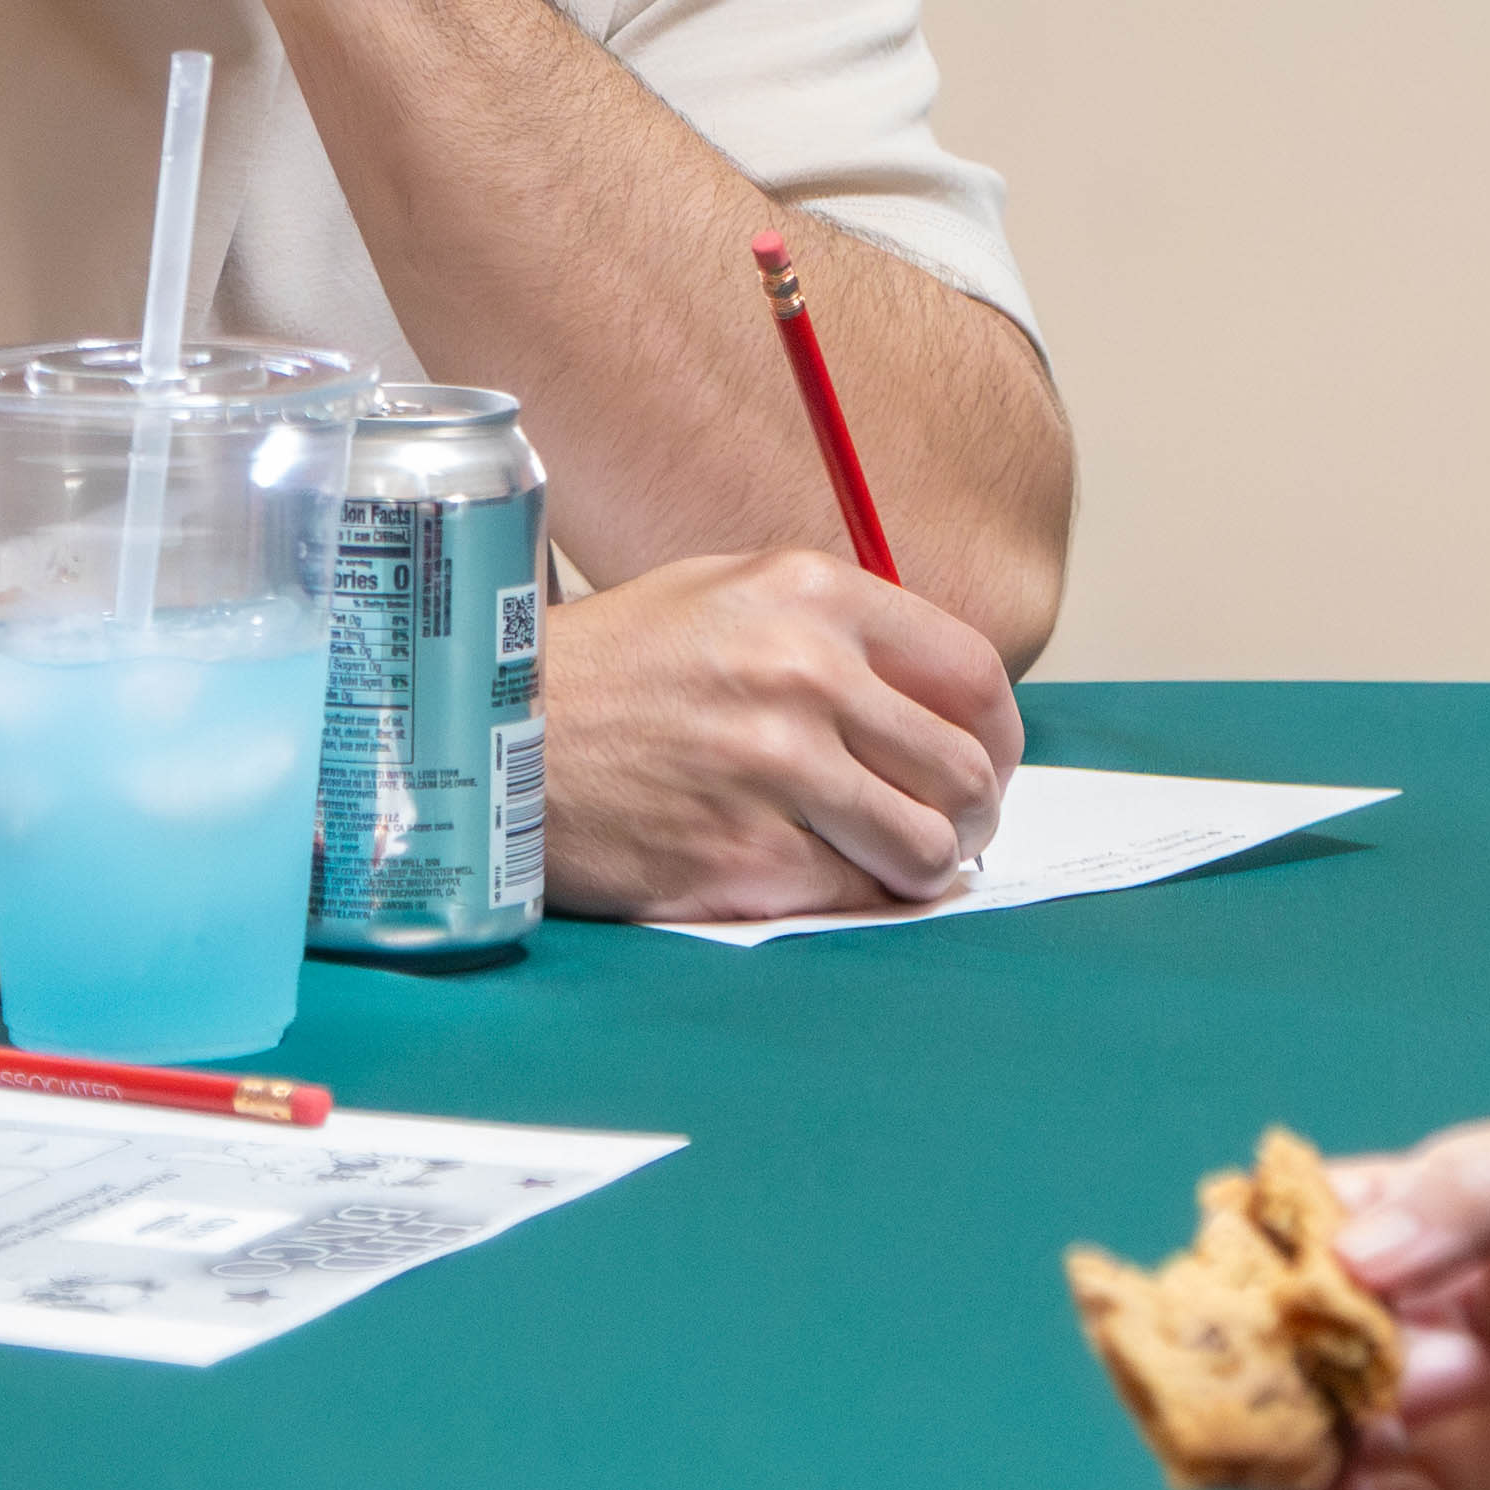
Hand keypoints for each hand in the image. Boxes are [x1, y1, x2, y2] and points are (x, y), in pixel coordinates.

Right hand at [536, 548, 1023, 918]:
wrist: (492, 738)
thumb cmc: (610, 670)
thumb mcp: (723, 593)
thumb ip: (833, 625)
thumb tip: (936, 692)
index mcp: (811, 596)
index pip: (975, 673)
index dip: (998, 733)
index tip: (987, 761)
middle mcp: (803, 677)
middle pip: (965, 768)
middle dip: (973, 810)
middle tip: (950, 826)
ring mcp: (775, 773)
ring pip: (927, 845)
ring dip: (924, 864)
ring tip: (894, 859)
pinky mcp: (742, 859)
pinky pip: (853, 894)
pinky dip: (854, 895)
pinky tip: (823, 874)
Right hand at [1302, 1105, 1489, 1489]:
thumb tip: (1354, 1249)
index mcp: (1479, 1214)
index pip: (1348, 1216)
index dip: (1294, 1238)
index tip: (1270, 1266)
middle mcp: (1459, 1311)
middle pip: (1322, 1328)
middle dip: (1297, 1346)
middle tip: (1325, 1364)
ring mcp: (1474, 1413)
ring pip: (1336, 1424)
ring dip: (1311, 1431)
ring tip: (1359, 1428)